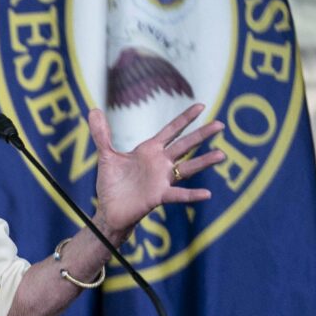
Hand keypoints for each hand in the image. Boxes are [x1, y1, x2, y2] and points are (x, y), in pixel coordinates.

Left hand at [88, 103, 226, 239]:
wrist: (109, 210)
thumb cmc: (112, 184)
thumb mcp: (106, 156)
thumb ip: (102, 134)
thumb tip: (93, 110)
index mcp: (150, 150)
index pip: (171, 130)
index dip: (185, 119)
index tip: (201, 105)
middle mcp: (160, 163)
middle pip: (185, 145)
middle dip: (201, 135)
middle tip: (220, 125)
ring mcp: (162, 179)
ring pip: (187, 168)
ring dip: (204, 162)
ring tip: (221, 155)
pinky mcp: (158, 196)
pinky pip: (178, 194)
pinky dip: (191, 195)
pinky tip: (206, 194)